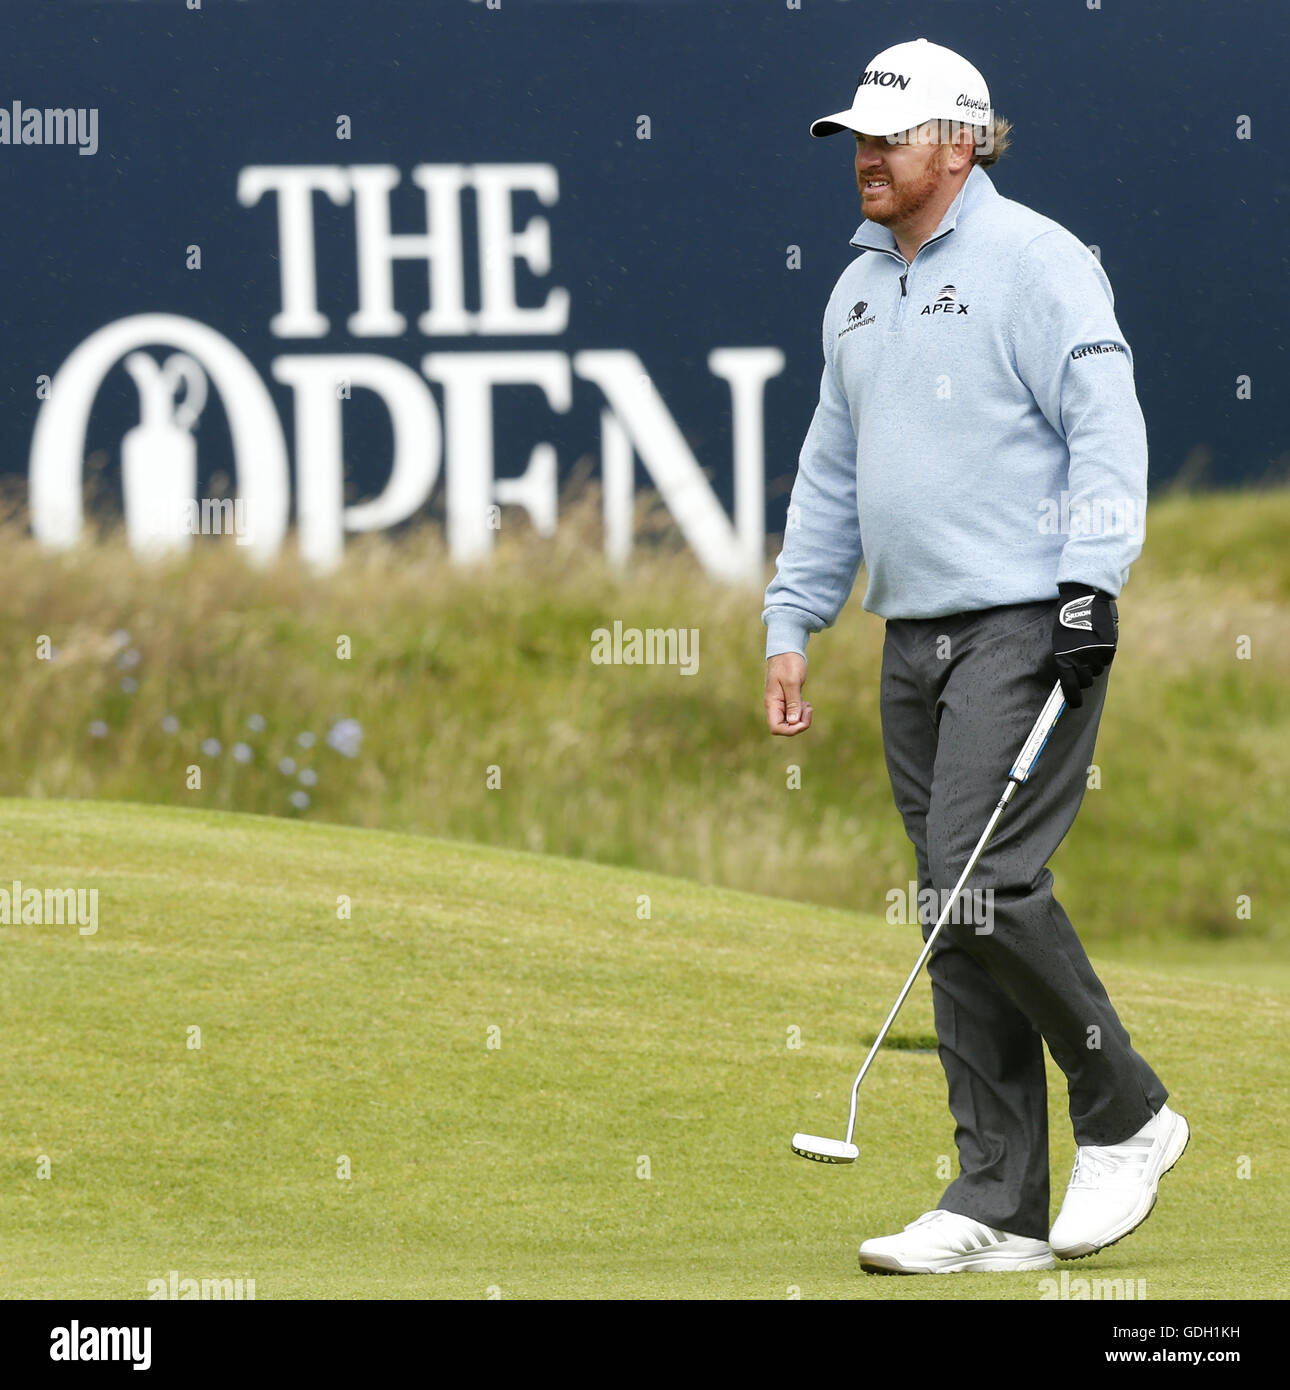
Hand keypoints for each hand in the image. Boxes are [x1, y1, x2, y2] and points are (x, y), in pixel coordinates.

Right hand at [765, 652, 812, 734]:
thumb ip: (793, 703)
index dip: (790, 730)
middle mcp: (774, 706)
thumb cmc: (788, 663)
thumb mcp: (792, 682)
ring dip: (802, 718)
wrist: (787, 650)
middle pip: (784, 727)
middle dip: (799, 724)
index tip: (802, 718)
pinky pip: (794, 714)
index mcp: (772, 703)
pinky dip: (801, 713)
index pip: (776, 728)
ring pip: (790, 722)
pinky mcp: (787, 700)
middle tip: (808, 708)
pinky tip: (806, 703)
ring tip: (808, 705)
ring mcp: (781, 703)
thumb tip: (793, 722)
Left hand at [1051, 582, 1117, 708]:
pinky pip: (1106, 659)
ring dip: (1093, 664)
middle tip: (1082, 667)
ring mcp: (1095, 654)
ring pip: (1097, 671)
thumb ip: (1065, 662)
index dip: (1073, 698)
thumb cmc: (1066, 623)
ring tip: (1088, 648)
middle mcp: (1080, 660)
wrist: (1083, 602)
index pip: (1070, 687)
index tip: (1075, 704)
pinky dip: (1103, 654)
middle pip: (1085, 682)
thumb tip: (1071, 681)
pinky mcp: (1108, 648)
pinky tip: (1097, 643)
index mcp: (1064, 659)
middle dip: (1084, 677)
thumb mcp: (1060, 643)